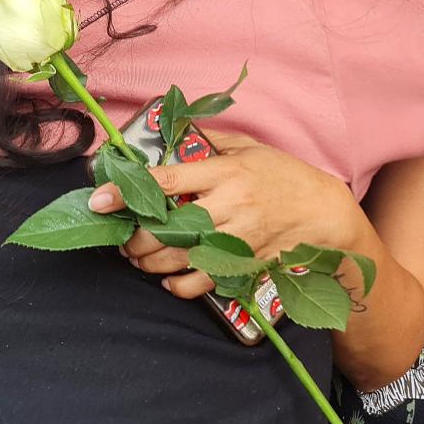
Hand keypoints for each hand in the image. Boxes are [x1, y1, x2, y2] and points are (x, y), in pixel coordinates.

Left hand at [90, 131, 361, 297]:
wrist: (324, 211)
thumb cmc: (285, 175)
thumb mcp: (250, 148)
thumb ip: (211, 143)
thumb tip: (172, 138)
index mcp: (227, 172)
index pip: (168, 181)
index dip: (128, 191)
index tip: (99, 199)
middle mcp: (231, 205)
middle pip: (167, 228)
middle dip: (135, 238)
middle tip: (123, 238)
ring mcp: (239, 237)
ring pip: (180, 257)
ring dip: (149, 262)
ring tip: (137, 258)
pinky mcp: (246, 262)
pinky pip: (204, 281)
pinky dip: (180, 285)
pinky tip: (168, 279)